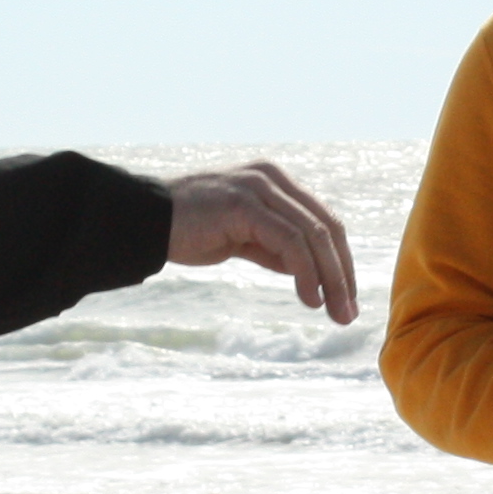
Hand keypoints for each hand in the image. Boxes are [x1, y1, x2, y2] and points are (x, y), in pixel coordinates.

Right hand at [162, 163, 360, 321]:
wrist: (143, 221)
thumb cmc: (188, 229)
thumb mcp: (241, 237)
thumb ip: (273, 247)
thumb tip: (305, 271)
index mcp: (275, 182)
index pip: (324, 222)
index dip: (341, 262)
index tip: (346, 299)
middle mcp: (272, 179)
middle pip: (327, 228)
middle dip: (343, 274)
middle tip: (348, 314)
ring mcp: (259, 188)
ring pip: (314, 235)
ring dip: (331, 279)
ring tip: (333, 312)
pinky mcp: (246, 205)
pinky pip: (290, 242)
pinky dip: (306, 273)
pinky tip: (309, 299)